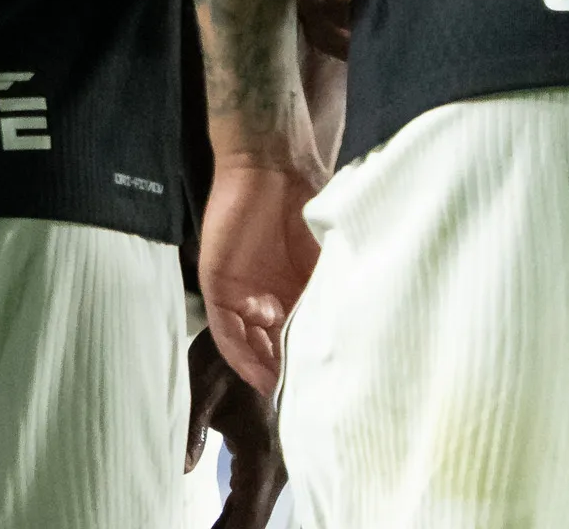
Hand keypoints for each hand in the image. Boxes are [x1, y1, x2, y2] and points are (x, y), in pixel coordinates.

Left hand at [185, 328, 287, 527]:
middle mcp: (273, 462)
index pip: (249, 515)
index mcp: (261, 450)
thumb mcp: (202, 387)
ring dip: (230, 527)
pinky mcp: (260, 457)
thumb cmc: (224, 353)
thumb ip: (192, 429)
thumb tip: (181, 468)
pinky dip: (233, 516)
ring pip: (251, 512)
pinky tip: (217, 527)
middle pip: (252, 520)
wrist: (250, 325)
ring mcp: (270, 461)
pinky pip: (248, 497)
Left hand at [199, 158, 322, 395]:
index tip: (327, 390)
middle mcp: (264, 297)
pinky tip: (260, 373)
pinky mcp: (217, 284)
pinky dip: (242, 354)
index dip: (307, 365)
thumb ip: (328, 294)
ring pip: (248, 345)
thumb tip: (351, 340)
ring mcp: (240, 292)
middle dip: (286, 375)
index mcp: (292, 290)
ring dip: (264, 371)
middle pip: (271, 347)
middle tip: (305, 404)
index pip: (296, 338)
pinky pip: (226, 330)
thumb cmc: (306, 203)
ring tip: (285, 396)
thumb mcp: (326, 258)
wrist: (275, 164)